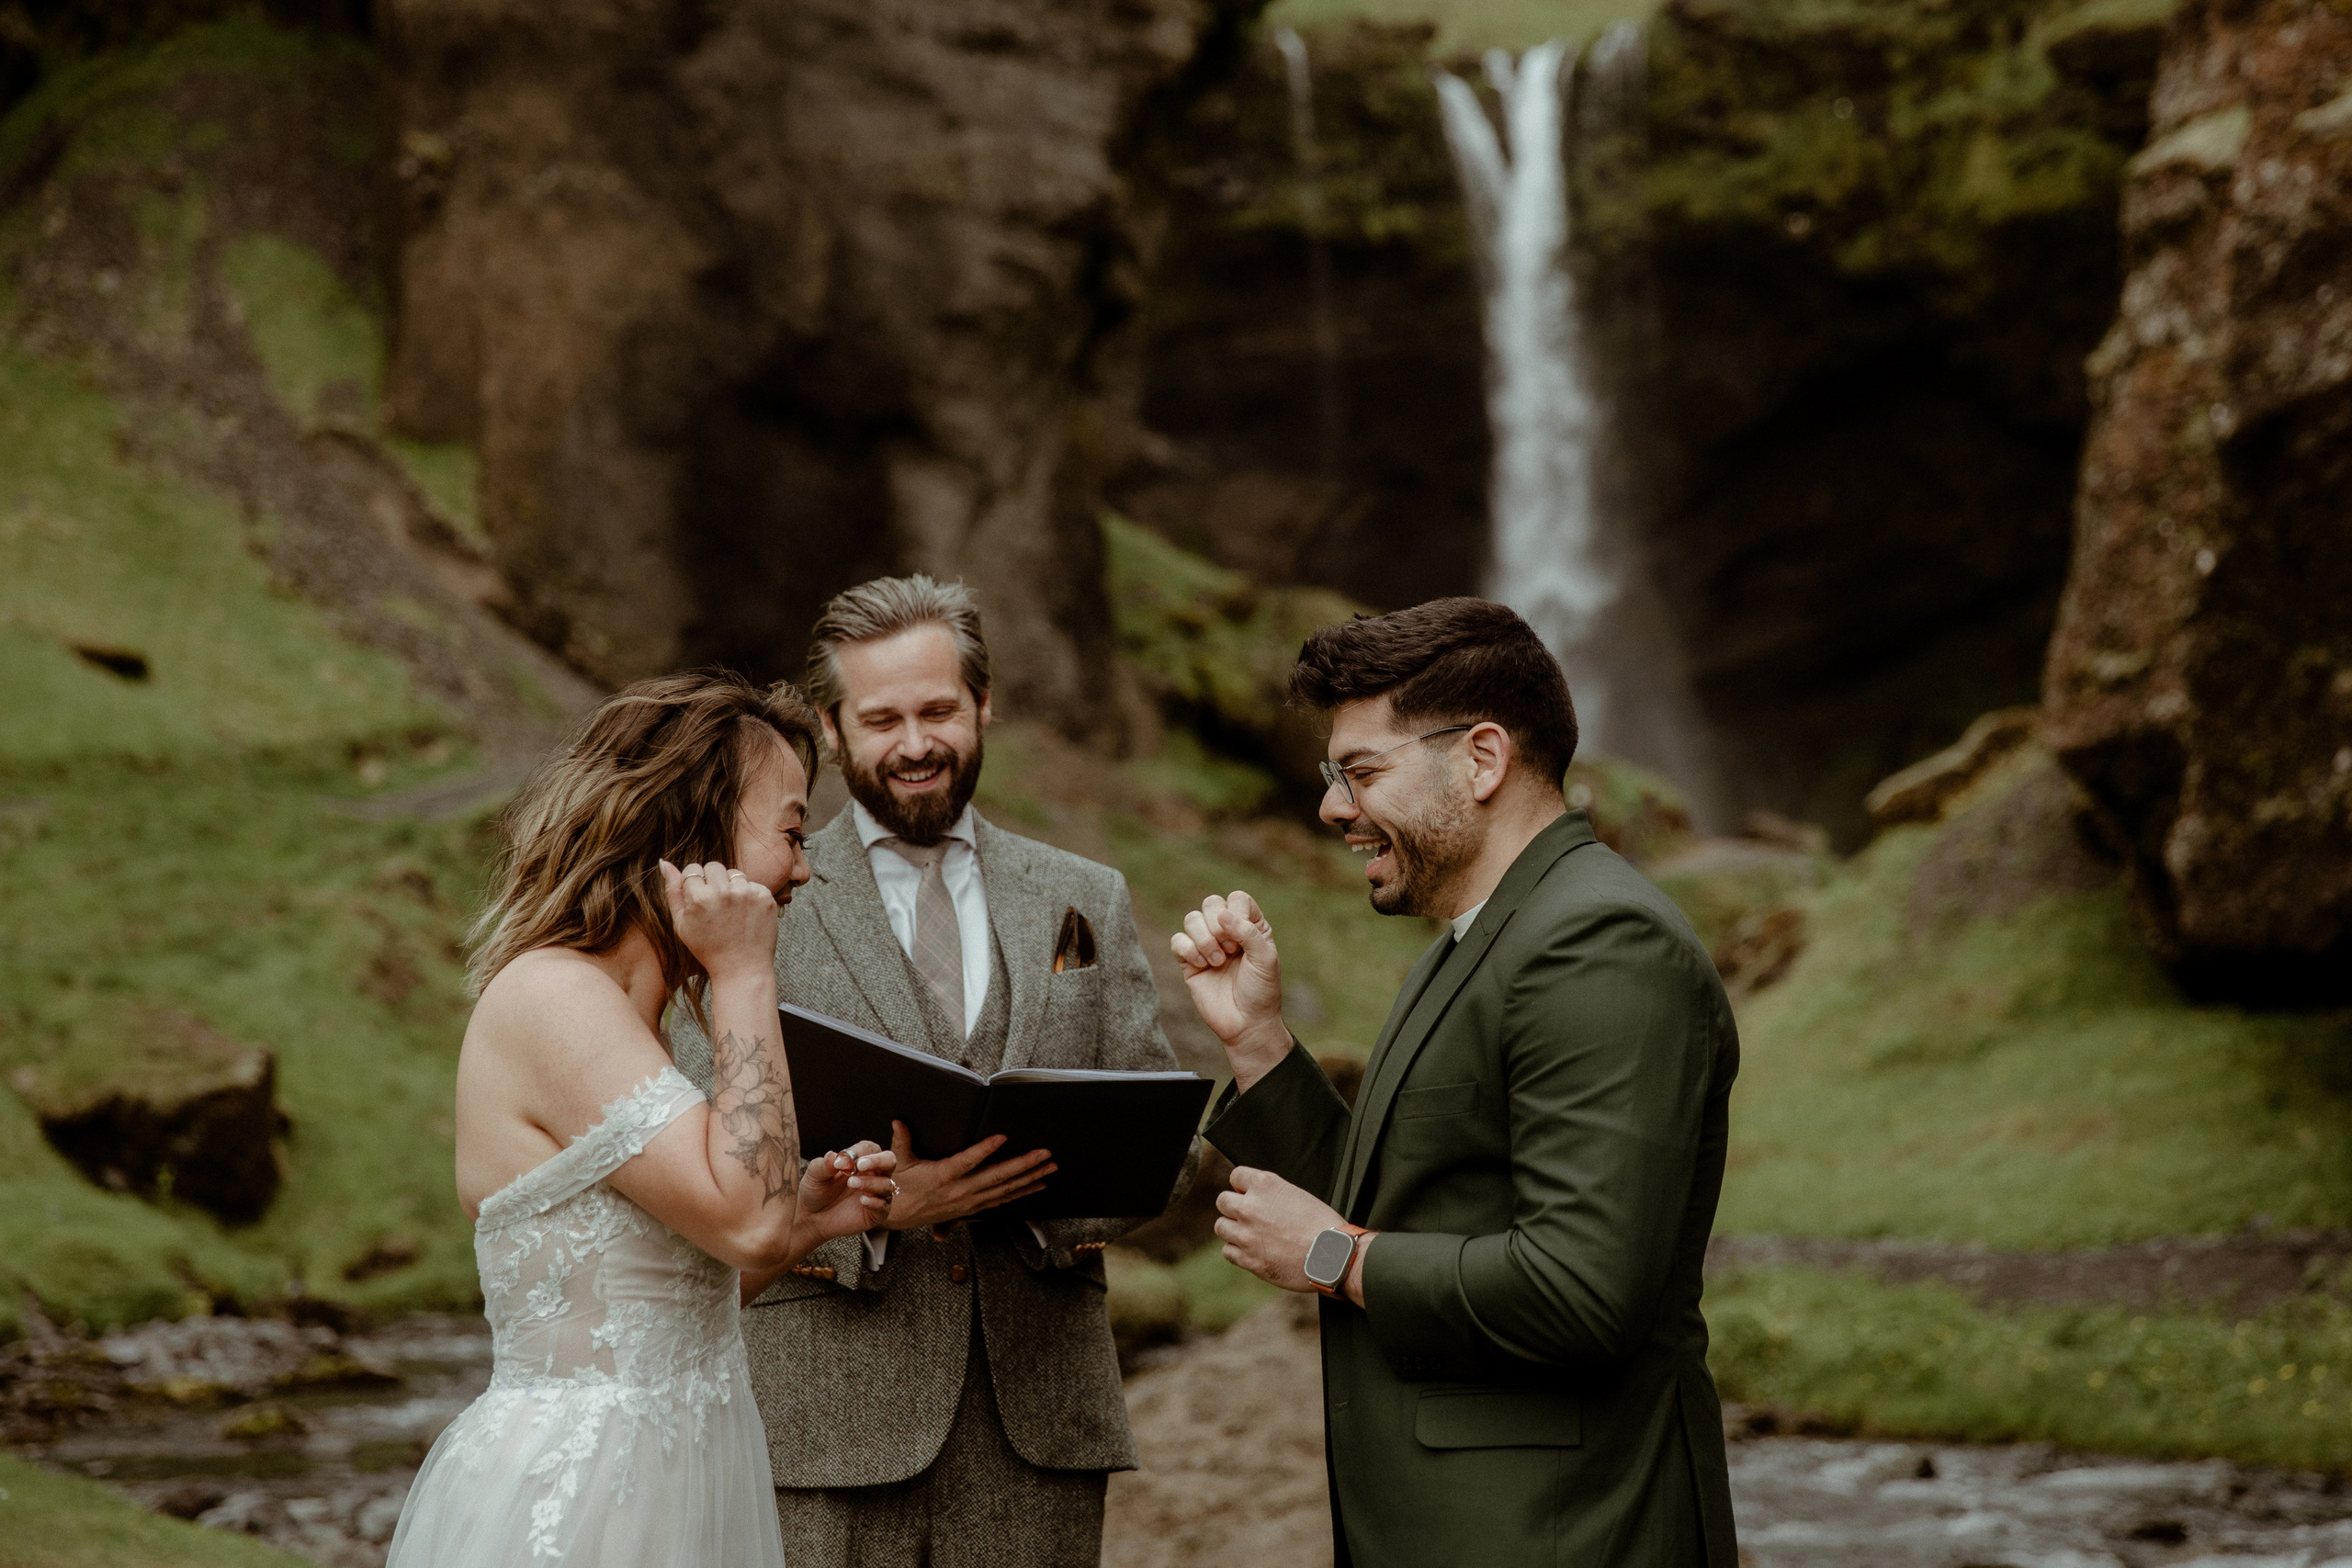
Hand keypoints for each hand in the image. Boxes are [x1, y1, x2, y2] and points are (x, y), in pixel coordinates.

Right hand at [660, 859, 776, 983]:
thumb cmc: (707, 948)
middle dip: (712, 880)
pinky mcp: (765, 896)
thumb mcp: (681, 923)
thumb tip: (664, 862)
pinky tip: (745, 915)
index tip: (699, 898)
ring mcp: (747, 893)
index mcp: (699, 897)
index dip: (694, 883)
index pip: (693, 869)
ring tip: (731, 912)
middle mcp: (724, 891)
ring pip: (734, 873)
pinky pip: (753, 884)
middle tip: (715, 905)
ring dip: (731, 887)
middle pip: (714, 866)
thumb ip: (673, 891)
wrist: (742, 968)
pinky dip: (749, 896)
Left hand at [792, 1141, 897, 1246]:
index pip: (870, 1149)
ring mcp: (876, 1194)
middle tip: (859, 1165)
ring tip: (851, 1183)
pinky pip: (883, 1206)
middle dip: (878, 1161)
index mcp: (860, 1160)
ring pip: (887, 1184)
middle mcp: (873, 1174)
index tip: (843, 1160)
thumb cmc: (815, 1191)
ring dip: (871, 1182)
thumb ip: (823, 1165)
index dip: (859, 1151)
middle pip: (889, 1161)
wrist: (811, 1217)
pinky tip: (862, 1200)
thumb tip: (833, 1156)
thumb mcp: (814, 1175)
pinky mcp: (876, 1213)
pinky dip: (875, 1202)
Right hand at [883, 1121, 1056, 1235]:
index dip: (985, 1149)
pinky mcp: (973, 1209)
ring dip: (1030, 1178)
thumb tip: (898, 1121)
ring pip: (1005, 1190)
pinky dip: (1022, 1192)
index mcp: (942, 1177)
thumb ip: (901, 1141)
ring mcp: (969, 1202)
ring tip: (1049, 1166)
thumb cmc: (899, 1187)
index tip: (1002, 1136)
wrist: (897, 1217)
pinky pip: (1002, 1200)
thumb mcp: (898, 1163)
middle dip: (1024, 1164)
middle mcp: (960, 1192)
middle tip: (1045, 1153)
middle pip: (997, 1177)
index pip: (968, 1161)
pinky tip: (1037, 1184)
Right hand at [1171, 891, 1289, 1085]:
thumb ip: (1248, 932)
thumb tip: (1222, 915)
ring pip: (1191, 919)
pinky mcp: (1189, 961)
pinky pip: (1177, 941)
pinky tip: (1202, 965)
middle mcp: (1228, 932)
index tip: (1242, 941)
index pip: (1237, 899)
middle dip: (1217, 926)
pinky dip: (1188, 950)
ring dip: (1203, 939)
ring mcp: (1207, 945)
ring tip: (1217, 962)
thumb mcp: (1265, 959)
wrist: (1246, 1024)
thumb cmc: (1261, 991)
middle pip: (1211, 903)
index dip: (1236, 913)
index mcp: (1251, 926)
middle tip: (1230, 950)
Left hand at [1215, 1165, 1356, 1295]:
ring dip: (1233, 1230)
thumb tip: (1255, 1197)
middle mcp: (1250, 1207)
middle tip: (1249, 1217)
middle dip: (1234, 1208)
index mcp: (1265, 1185)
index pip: (1236, 1176)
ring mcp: (1246, 1234)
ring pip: (1221, 1226)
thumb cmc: (1322, 1225)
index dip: (1243, 1186)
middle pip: (1222, 1201)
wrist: (1333, 1256)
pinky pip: (1228, 1251)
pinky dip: (1238, 1252)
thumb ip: (1271, 1194)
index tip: (1250, 1195)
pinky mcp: (1248, 1259)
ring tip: (1251, 1235)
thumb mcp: (1297, 1195)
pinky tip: (1254, 1251)